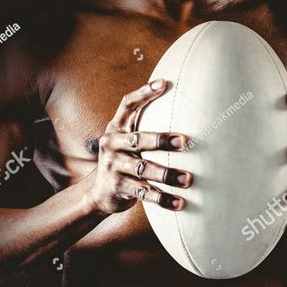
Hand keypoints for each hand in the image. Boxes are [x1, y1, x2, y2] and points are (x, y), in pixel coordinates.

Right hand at [89, 78, 191, 214]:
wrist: (99, 192)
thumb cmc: (124, 159)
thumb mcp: (127, 140)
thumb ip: (144, 125)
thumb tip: (182, 104)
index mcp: (116, 127)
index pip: (127, 104)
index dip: (144, 93)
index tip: (164, 83)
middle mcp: (111, 144)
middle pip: (138, 139)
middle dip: (161, 140)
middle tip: (185, 142)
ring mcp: (113, 166)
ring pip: (143, 169)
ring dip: (166, 174)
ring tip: (188, 179)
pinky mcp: (118, 188)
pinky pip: (143, 193)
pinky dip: (162, 198)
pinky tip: (179, 203)